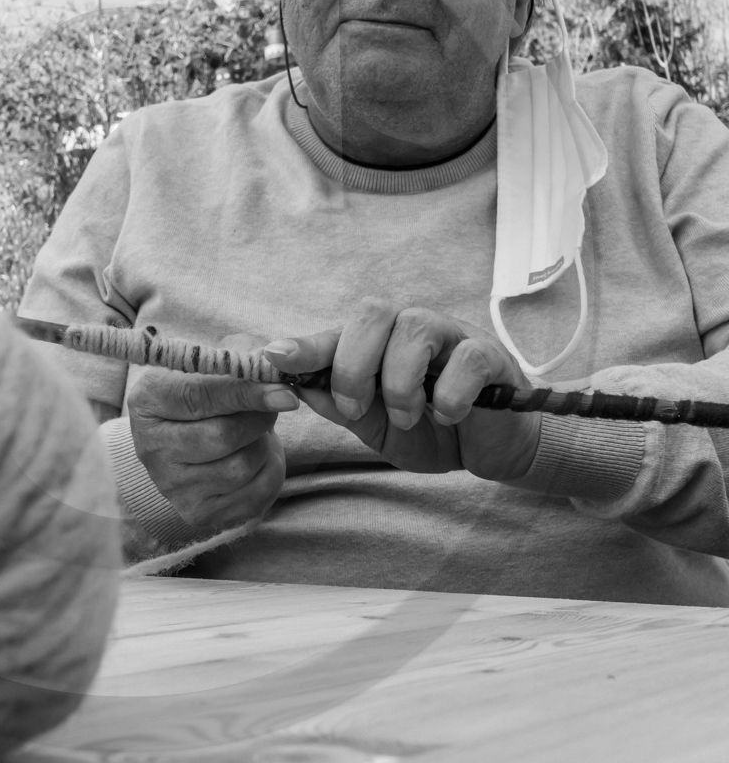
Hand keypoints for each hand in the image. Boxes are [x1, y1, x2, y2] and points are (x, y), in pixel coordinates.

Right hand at [127, 334, 297, 532]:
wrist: (182, 440)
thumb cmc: (200, 393)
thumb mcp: (210, 365)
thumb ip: (239, 357)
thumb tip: (275, 363)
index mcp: (147, 401)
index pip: (199, 396)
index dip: (245, 392)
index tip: (283, 390)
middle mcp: (151, 448)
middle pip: (222, 436)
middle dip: (260, 419)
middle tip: (274, 404)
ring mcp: (172, 485)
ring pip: (242, 466)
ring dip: (263, 444)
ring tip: (256, 431)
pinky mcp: (197, 512)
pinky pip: (254, 494)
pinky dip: (268, 470)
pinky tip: (256, 456)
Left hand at [263, 298, 540, 480]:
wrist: (490, 450)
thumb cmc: (430, 430)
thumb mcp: (375, 425)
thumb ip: (339, 404)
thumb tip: (295, 385)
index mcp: (378, 345)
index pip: (335, 333)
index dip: (304, 345)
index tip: (273, 358)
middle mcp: (411, 330)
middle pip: (373, 313)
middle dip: (353, 364)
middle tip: (357, 409)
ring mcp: (452, 336)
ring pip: (414, 328)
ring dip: (400, 383)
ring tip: (406, 417)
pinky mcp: (490, 355)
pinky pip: (466, 359)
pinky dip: (449, 395)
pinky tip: (448, 416)